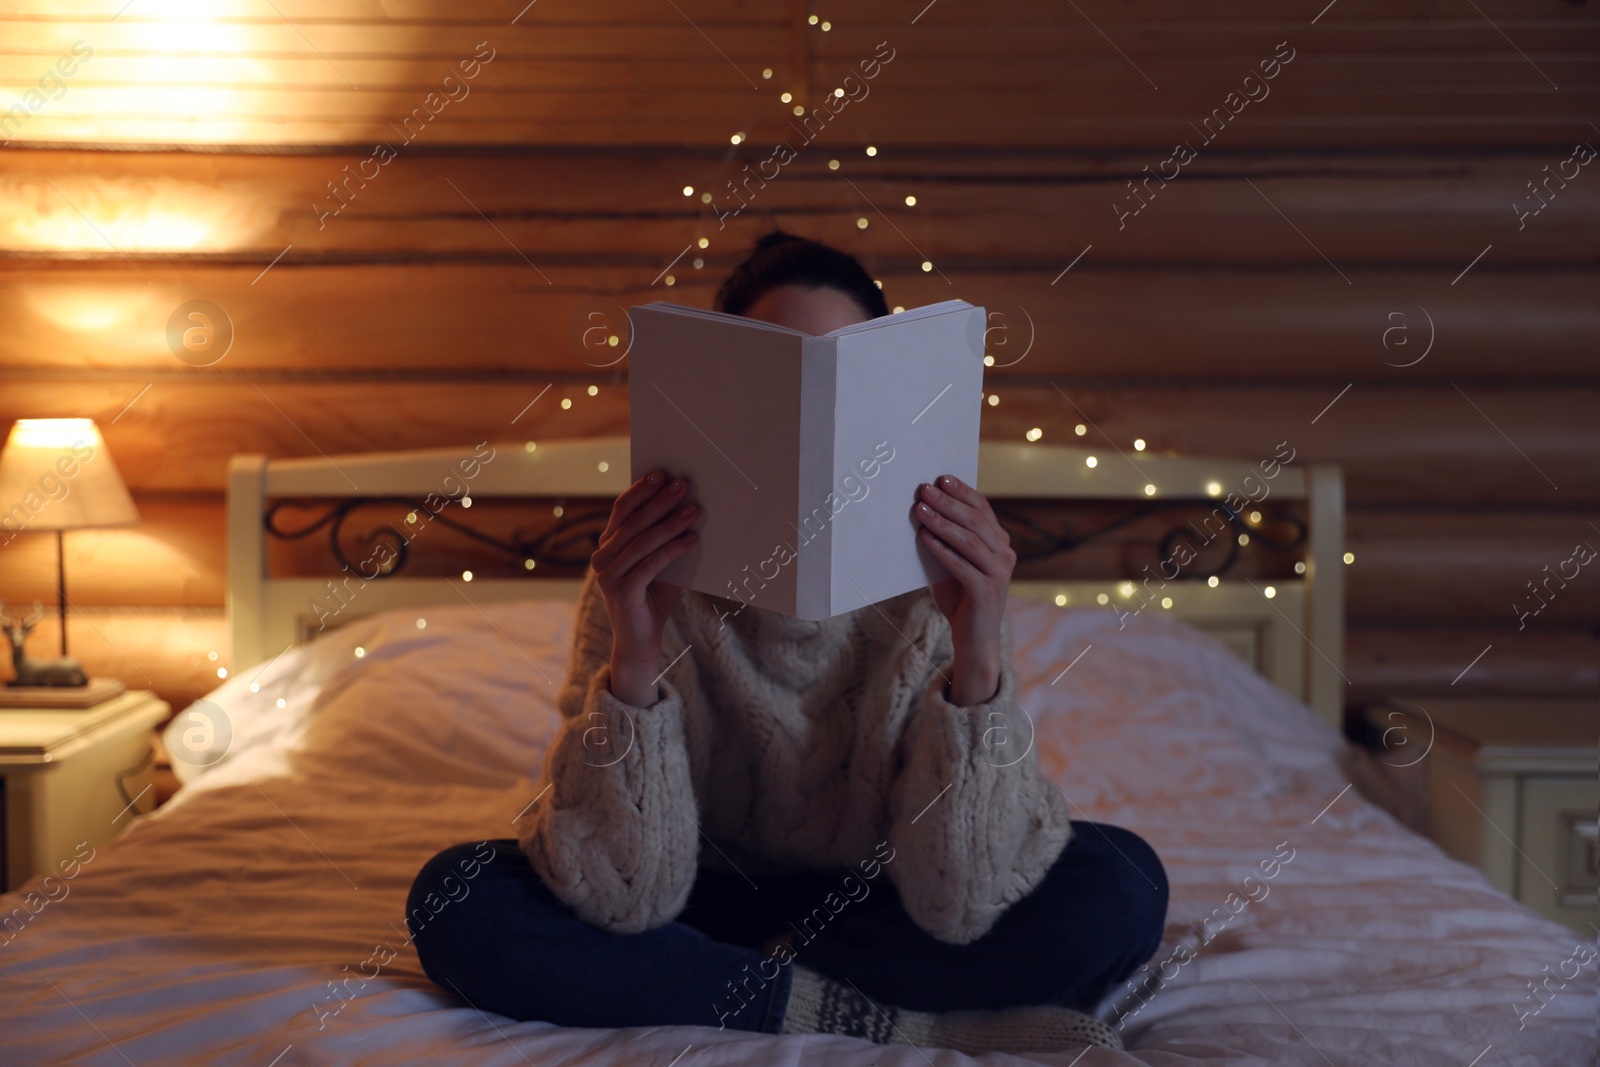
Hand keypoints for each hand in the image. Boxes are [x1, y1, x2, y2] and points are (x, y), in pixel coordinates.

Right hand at [591, 470, 698, 704]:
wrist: (642, 641)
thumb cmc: (653, 597)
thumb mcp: (659, 563)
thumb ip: (664, 539)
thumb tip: (689, 505)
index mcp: (607, 545)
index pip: (622, 509)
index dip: (641, 490)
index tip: (663, 473)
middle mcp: (602, 557)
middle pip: (633, 521)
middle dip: (660, 501)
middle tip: (684, 484)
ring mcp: (608, 575)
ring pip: (643, 541)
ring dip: (671, 522)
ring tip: (694, 509)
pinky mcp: (621, 592)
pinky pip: (650, 564)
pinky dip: (672, 550)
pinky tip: (692, 539)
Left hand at [911, 475, 1014, 704]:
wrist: (973, 638)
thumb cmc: (960, 596)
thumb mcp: (954, 562)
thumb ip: (947, 539)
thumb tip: (922, 509)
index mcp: (1000, 543)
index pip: (982, 509)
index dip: (963, 492)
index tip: (941, 478)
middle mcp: (1004, 554)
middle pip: (975, 521)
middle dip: (947, 503)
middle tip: (924, 489)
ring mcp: (999, 573)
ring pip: (969, 540)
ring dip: (942, 523)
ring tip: (919, 510)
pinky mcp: (986, 591)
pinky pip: (962, 565)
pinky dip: (942, 550)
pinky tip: (925, 538)